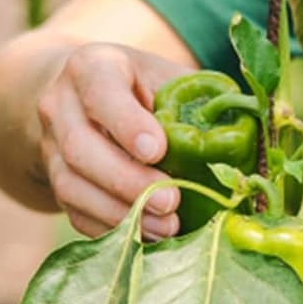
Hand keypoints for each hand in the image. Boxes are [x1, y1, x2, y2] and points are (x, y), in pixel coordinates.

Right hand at [35, 42, 191, 240]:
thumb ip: (197, 97)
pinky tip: (146, 237)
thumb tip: (252, 129)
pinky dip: (110, 228)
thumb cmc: (141, 85)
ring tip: (166, 226)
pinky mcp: (54, 181)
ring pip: (71, 186)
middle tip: (172, 201)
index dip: (127, 124)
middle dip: (128, 180)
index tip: (159, 151)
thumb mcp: (165, 75)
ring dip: (120, 212)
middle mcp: (60, 106)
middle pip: (80, 148)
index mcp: (91, 66)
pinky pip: (74, 211)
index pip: (100, 92)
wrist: (85, 96)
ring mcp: (50, 147)